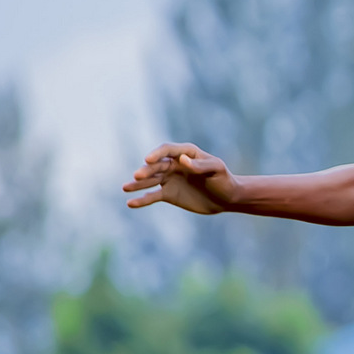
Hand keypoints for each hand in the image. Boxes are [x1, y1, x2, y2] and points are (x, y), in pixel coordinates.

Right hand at [122, 143, 240, 214]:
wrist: (227, 198)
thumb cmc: (224, 180)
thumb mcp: (216, 170)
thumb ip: (200, 165)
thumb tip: (182, 160)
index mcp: (186, 154)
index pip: (167, 150)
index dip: (157, 154)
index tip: (148, 160)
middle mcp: (174, 164)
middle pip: (156, 166)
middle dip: (146, 170)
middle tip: (137, 176)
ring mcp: (169, 179)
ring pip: (150, 180)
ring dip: (138, 184)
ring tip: (125, 187)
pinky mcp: (168, 194)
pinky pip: (152, 196)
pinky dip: (142, 199)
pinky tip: (130, 203)